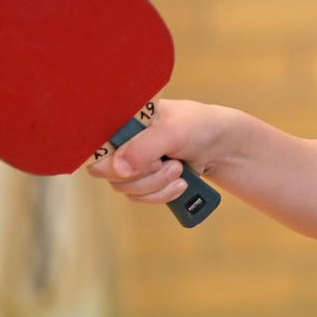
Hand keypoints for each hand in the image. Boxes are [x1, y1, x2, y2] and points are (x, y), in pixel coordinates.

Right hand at [85, 97, 229, 206]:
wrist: (223, 146)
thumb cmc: (199, 127)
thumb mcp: (173, 132)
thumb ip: (144, 148)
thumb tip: (117, 169)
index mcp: (123, 119)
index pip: (93, 143)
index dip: (108, 158)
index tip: (133, 162)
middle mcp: (122, 140)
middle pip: (106, 171)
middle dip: (141, 173)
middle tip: (166, 163)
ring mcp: (132, 162)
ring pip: (125, 188)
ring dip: (156, 184)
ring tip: (179, 169)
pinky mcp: (144, 180)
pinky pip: (140, 197)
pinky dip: (161, 195)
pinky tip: (180, 183)